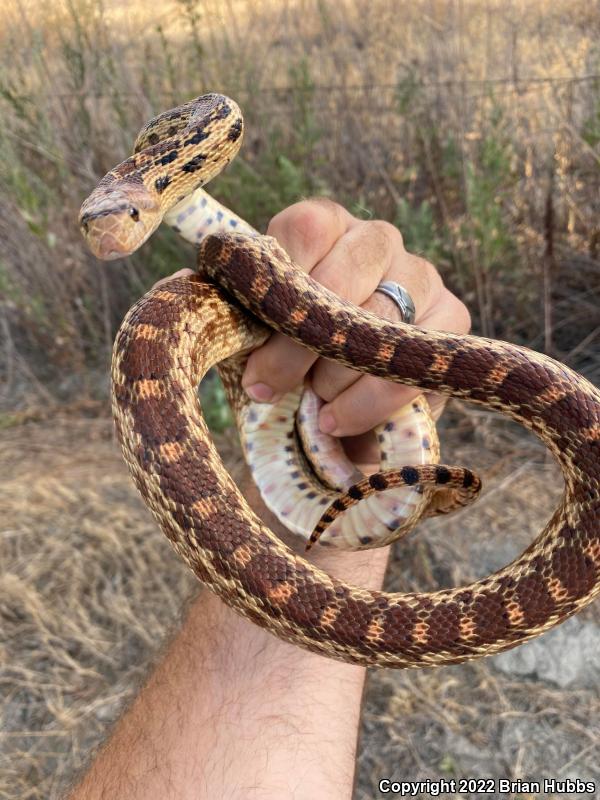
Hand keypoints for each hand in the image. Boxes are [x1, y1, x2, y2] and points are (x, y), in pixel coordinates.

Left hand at [241, 198, 469, 465]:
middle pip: (342, 274)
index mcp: (323, 226)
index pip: (304, 227)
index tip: (250, 335)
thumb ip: (237, 313)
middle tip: (263, 386)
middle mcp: (376, 239)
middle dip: (296, 342)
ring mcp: (420, 275)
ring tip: (307, 407)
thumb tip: (207, 306)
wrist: (332, 419)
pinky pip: (410, 358)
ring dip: (331, 373)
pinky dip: (368, 398)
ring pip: (376, 319)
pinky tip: (334, 420)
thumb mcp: (253, 335)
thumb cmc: (285, 365)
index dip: (277, 282)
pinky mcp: (451, 319)